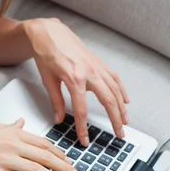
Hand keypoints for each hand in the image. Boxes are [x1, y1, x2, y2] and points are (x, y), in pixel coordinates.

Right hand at [0, 117, 81, 170]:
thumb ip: (9, 127)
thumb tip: (20, 123)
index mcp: (12, 133)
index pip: (42, 143)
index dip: (58, 153)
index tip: (67, 160)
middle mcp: (11, 145)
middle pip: (45, 156)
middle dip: (64, 167)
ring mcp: (3, 159)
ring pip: (35, 169)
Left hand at [24, 18, 129, 145]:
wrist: (48, 32)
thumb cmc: (45, 52)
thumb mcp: (47, 79)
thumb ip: (56, 101)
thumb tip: (59, 118)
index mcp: (74, 78)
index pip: (81, 110)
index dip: (83, 127)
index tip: (85, 138)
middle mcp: (89, 72)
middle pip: (107, 101)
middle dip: (114, 119)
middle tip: (119, 134)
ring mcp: (96, 66)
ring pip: (115, 90)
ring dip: (121, 107)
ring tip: (124, 121)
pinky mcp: (98, 62)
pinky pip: (114, 78)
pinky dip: (121, 90)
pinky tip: (124, 100)